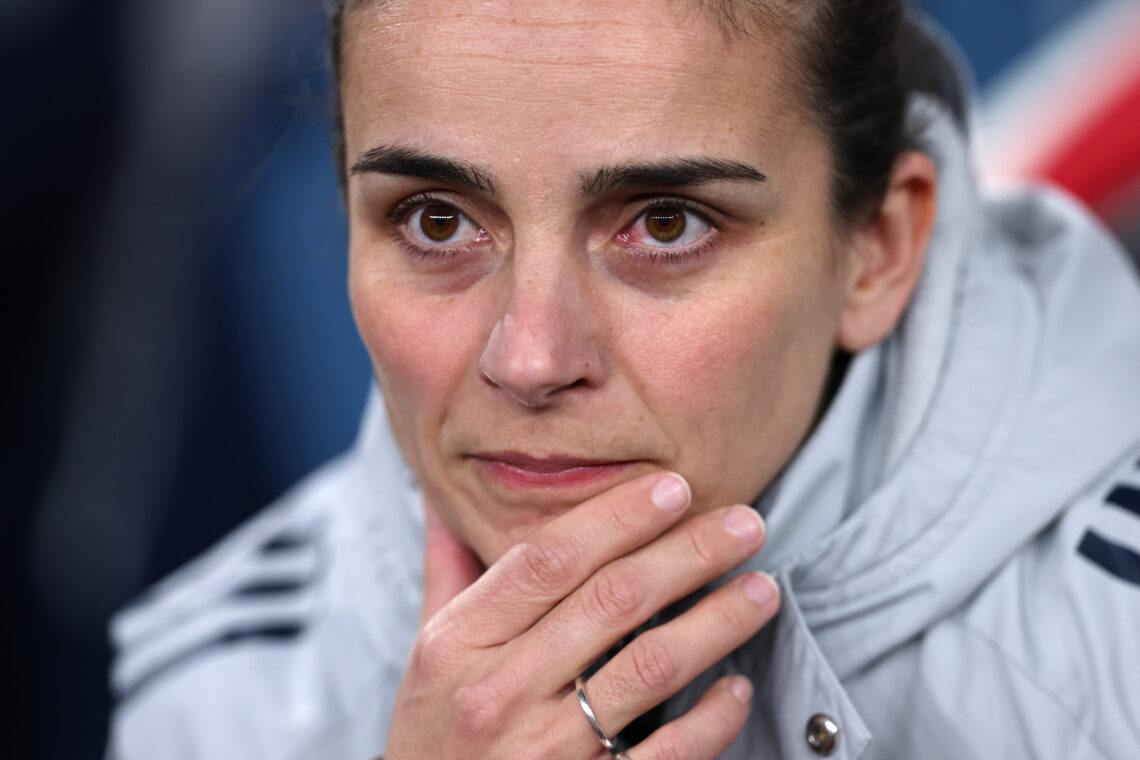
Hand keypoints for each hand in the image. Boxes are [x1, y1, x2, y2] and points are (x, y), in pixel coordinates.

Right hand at [384, 472, 779, 758]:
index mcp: (458, 643)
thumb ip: (448, 572)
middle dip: (690, 552)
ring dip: (717, 621)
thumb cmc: (432, 740)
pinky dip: (711, 720)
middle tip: (746, 523)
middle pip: (612, 600)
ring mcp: (544, 751)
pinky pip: (666, 754)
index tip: (674, 487)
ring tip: (763, 590)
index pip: (549, 559)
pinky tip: (736, 689)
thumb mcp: (427, 656)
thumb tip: (446, 495)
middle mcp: (498, 691)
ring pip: (650, 666)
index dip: (617, 516)